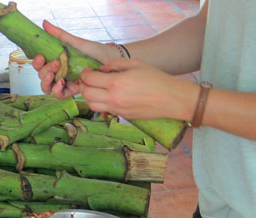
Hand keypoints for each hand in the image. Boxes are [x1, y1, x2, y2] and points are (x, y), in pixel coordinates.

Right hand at [32, 21, 117, 98]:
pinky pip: (59, 94)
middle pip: (41, 75)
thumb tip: (44, 23)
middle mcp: (58, 72)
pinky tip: (62, 82)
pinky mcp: (72, 90)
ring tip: (55, 75)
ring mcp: (64, 82)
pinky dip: (57, 89)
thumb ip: (60, 35)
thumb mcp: (76, 42)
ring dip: (47, 81)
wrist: (110, 60)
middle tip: (56, 63)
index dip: (36, 62)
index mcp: (55, 60)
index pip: (39, 64)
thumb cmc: (94, 50)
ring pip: (47, 87)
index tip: (41, 57)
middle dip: (44, 70)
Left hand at [79, 58, 198, 119]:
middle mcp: (114, 97)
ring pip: (92, 105)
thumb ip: (115, 64)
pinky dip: (100, 103)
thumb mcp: (135, 63)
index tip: (88, 70)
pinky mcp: (122, 115)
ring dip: (90, 96)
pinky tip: (107, 95)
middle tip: (89, 79)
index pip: (89, 79)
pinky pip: (103, 110)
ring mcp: (117, 108)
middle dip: (84, 85)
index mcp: (117, 82)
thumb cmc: (156, 78)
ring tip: (97, 88)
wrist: (171, 98)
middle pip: (86, 94)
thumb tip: (101, 69)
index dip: (85, 73)